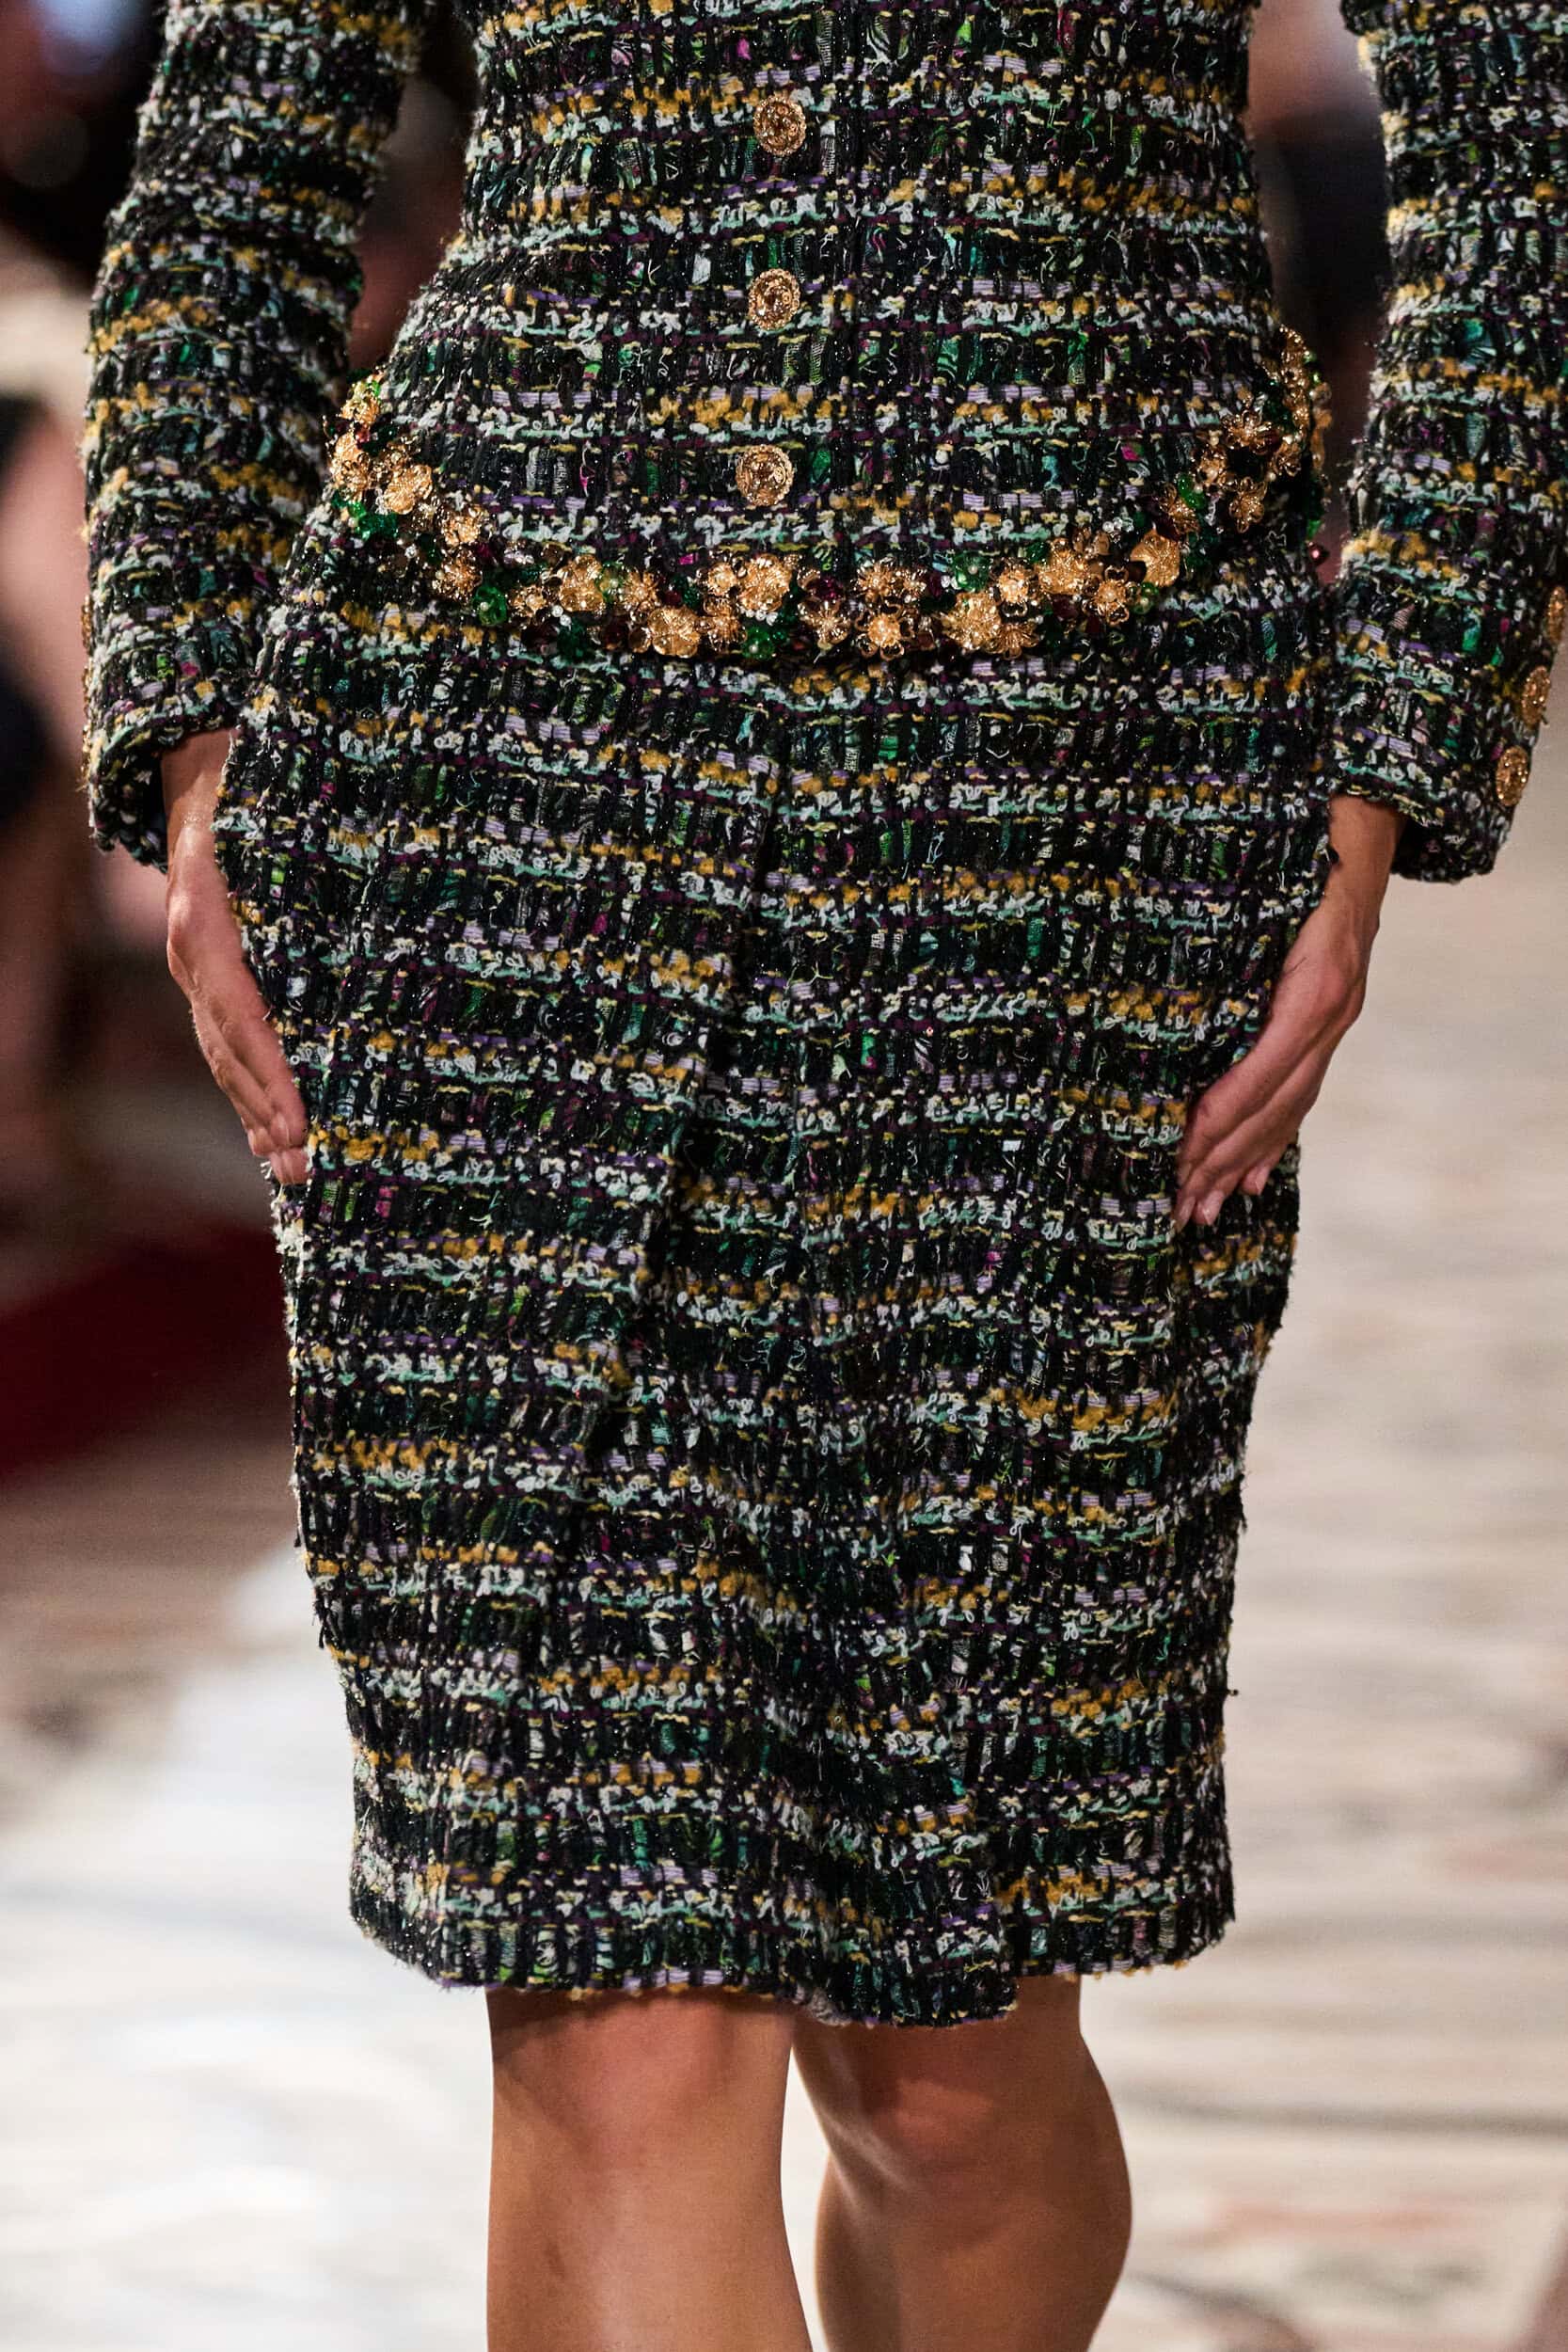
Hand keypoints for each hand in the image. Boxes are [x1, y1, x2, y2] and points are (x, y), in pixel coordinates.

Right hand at [162, 731, 308, 1186]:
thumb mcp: (283, 815)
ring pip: (223, 1055)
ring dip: (257, 1115)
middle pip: (229, 1049)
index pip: (241, 1012)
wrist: (199, 762)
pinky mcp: (204, 976)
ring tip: (294, 1168)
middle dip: (270, 1112)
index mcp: (209, 916)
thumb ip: (331, 862)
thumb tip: (407, 887)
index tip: (301, 1117)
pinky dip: (248, 1092)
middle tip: (311, 1167)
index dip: (271, 1069)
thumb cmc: (259, 786)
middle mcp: (192, 948)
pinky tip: (270, 1136)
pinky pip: (223, 1044)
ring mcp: (191, 965)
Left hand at [1174, 795, 1404, 1229]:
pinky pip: (1301, 1094)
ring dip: (1245, 1163)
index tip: (1181, 1148)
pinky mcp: (1330, 1023)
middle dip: (1224, 1157)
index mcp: (1316, 982)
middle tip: (1177, 1204)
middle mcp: (1331, 1009)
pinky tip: (1252, 1180)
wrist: (1362, 822)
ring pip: (1288, 1108)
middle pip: (1275, 1102)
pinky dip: (1272, 1140)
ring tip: (1204, 1208)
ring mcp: (1337, 1020)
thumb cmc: (1299, 843)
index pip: (1266, 1065)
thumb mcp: (1263, 883)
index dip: (1224, 1113)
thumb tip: (1151, 982)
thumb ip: (1217, 935)